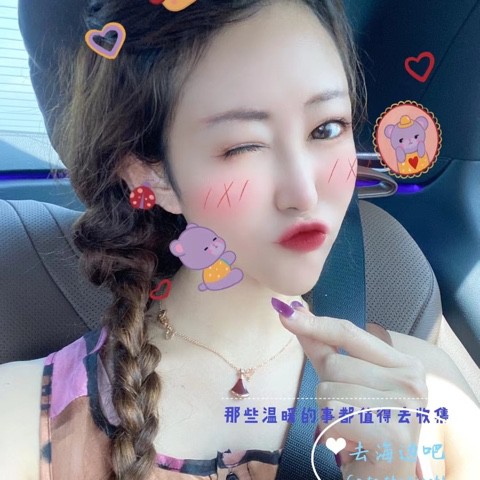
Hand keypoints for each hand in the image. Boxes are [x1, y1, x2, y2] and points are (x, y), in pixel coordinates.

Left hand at [271, 298, 427, 478]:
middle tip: (351, 410)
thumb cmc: (365, 425)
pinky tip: (351, 439)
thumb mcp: (347, 380)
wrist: (385, 475)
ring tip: (352, 424)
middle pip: (334, 364)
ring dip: (328, 409)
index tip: (286, 312)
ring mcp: (404, 407)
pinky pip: (331, 412)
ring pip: (328, 388)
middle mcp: (412, 382)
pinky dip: (330, 427)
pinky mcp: (390, 432)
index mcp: (406, 364)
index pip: (350, 333)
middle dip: (329, 387)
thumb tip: (295, 312)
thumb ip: (323, 347)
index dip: (316, 323)